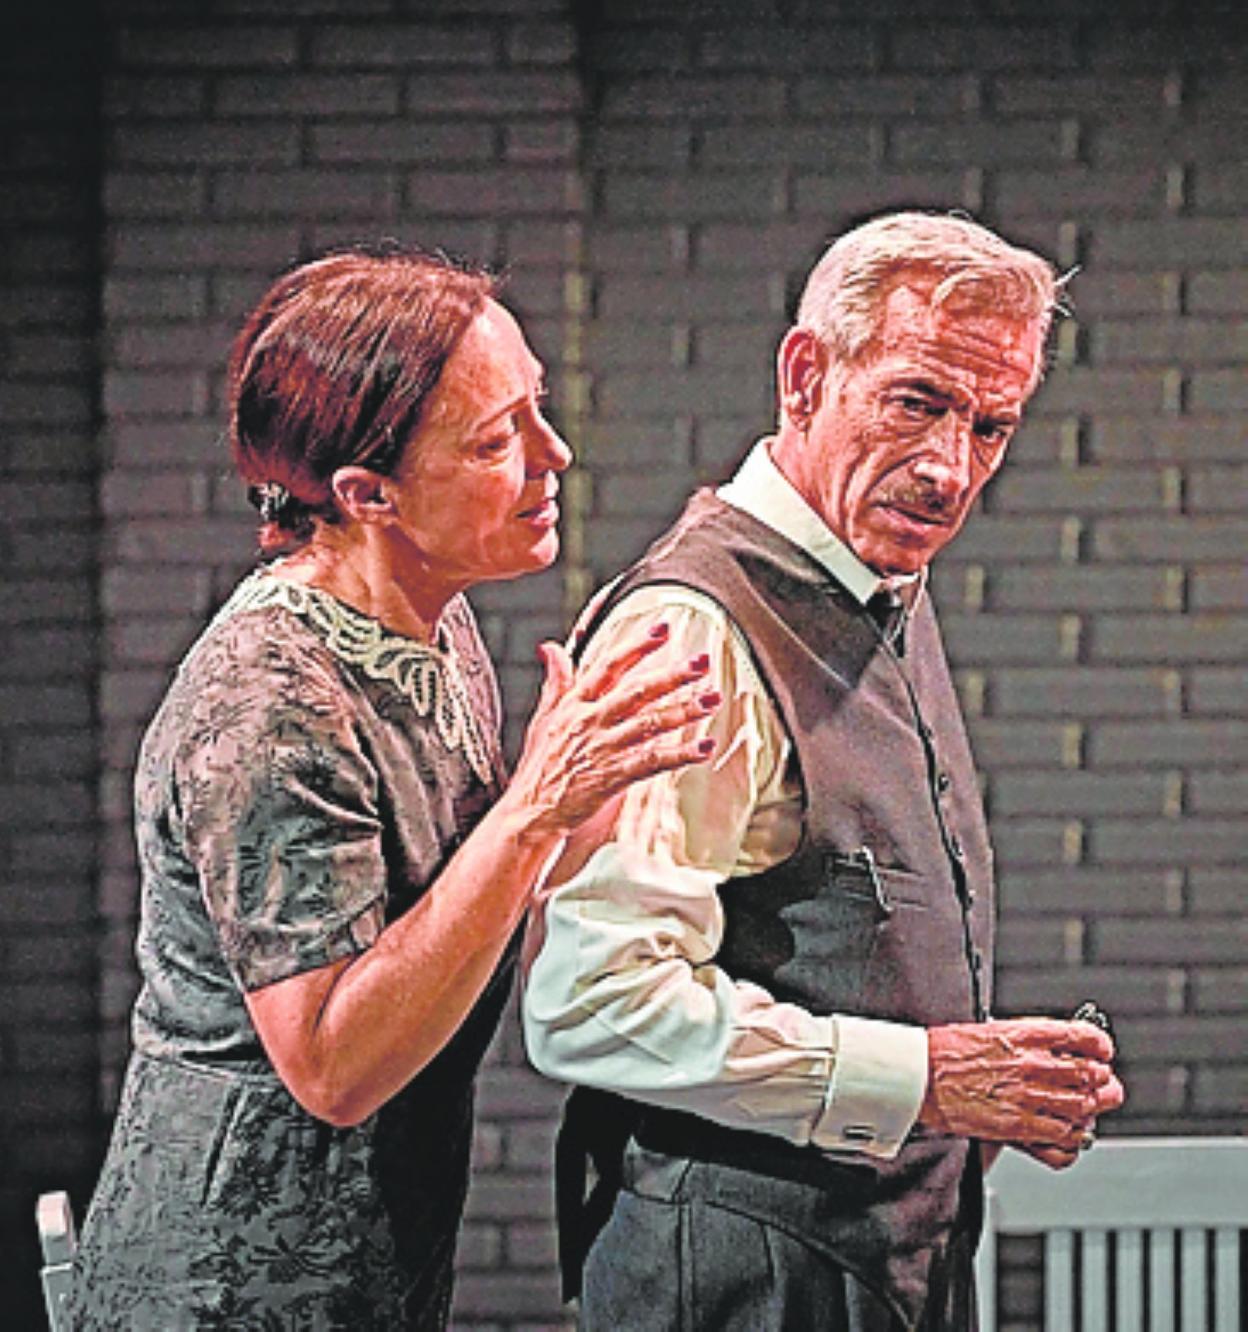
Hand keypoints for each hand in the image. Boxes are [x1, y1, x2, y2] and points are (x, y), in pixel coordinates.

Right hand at [507, 625, 718, 837]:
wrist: (531, 812)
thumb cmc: (540, 766)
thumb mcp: (544, 717)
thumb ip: (555, 680)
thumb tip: (551, 647)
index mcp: (574, 704)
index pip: (608, 666)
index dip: (637, 647)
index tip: (663, 629)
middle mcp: (590, 722)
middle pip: (637, 691)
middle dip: (672, 675)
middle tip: (702, 662)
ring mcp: (602, 749)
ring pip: (650, 724)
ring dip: (684, 711)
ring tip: (712, 700)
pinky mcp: (613, 777)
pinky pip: (652, 762)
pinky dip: (680, 755)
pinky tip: (704, 748)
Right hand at [920, 1018, 1124, 1158]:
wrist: (918, 1076)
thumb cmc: (945, 1052)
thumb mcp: (989, 1029)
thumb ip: (1025, 1038)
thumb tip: (1054, 1047)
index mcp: (1025, 1034)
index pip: (1084, 1037)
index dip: (1100, 1046)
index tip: (1100, 1052)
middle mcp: (1032, 1064)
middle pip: (1091, 1076)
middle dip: (1101, 1083)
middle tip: (1101, 1086)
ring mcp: (1027, 1096)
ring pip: (1083, 1108)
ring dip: (1088, 1111)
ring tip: (1083, 1111)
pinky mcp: (1018, 1126)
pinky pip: (1062, 1137)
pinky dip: (1070, 1138)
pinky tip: (1065, 1132)